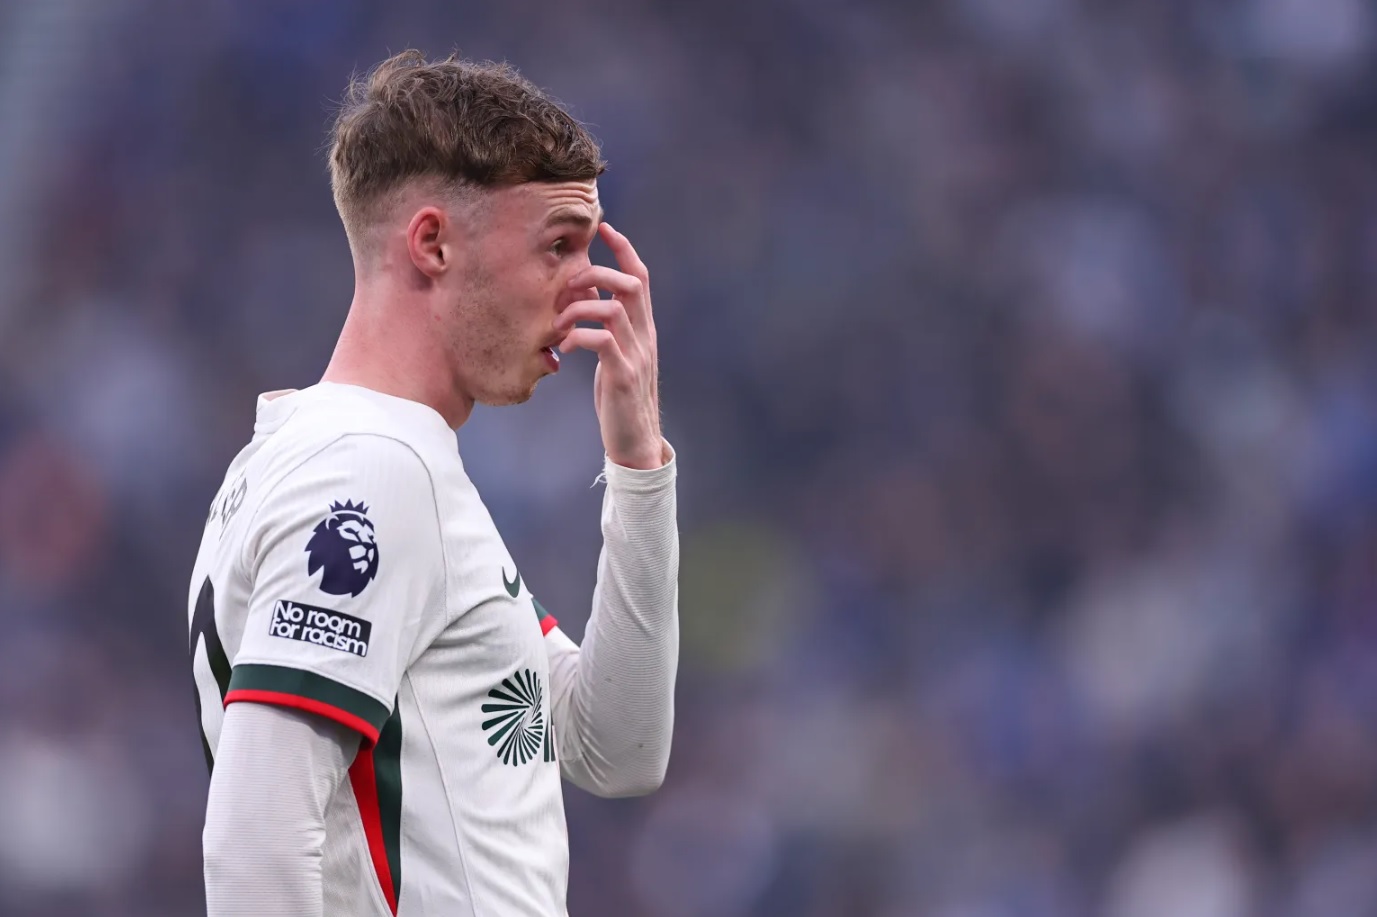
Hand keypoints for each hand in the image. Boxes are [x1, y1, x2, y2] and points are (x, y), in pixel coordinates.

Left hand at [557, 223, 663, 469]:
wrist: (637, 441)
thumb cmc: (620, 397)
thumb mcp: (616, 356)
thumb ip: (608, 327)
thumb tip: (585, 299)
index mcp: (644, 329)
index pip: (641, 278)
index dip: (624, 249)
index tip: (604, 228)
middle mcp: (645, 337)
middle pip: (631, 285)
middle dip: (597, 275)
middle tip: (568, 286)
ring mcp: (636, 356)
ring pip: (613, 309)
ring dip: (580, 308)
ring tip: (559, 323)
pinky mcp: (622, 376)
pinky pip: (602, 341)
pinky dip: (578, 337)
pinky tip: (564, 348)